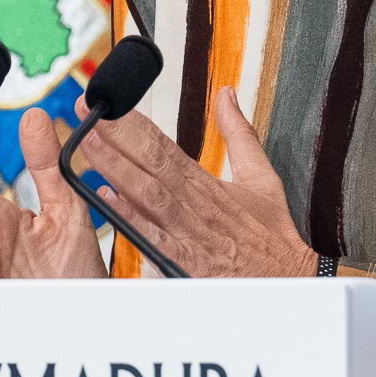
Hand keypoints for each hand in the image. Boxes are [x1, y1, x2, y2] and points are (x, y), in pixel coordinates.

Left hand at [81, 86, 317, 277]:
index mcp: (207, 184)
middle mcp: (195, 204)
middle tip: (85, 112)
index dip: (132, 124)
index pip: (163, 146)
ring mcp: (190, 233)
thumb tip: (226, 95)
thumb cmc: (272, 235)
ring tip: (86, 145)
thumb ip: (238, 134)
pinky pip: (155, 237)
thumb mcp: (261, 177)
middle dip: (115, 136)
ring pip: (148, 195)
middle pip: (151, 163)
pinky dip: (133, 219)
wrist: (291, 281)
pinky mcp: (188, 262)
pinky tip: (107, 201)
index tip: (105, 103)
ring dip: (115, 168)